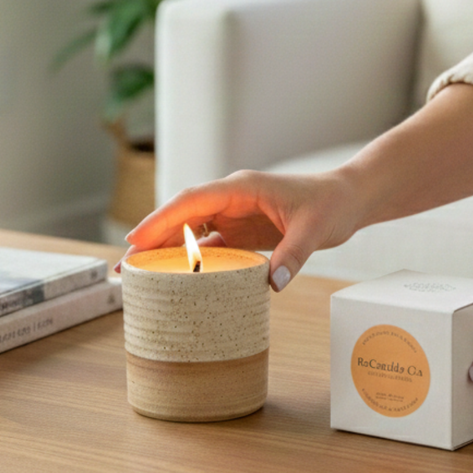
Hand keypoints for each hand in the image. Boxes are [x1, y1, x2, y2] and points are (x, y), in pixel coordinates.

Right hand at [121, 169, 361, 290]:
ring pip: (189, 232)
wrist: (348, 200)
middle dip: (151, 239)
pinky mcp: (240, 232)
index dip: (161, 219)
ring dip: (164, 252)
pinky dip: (189, 262)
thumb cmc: (331, 204)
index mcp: (241, 187)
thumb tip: (272, 285)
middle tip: (124, 266)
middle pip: (181, 216)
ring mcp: (233, 215)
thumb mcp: (315, 229)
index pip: (192, 201)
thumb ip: (293, 256)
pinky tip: (173, 280)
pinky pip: (207, 247)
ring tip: (137, 277)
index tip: (136, 240)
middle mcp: (230, 199)